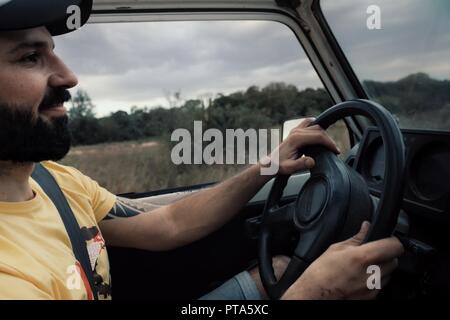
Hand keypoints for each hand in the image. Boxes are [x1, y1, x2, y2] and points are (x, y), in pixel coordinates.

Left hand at [261, 117, 339, 174]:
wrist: (271, 163)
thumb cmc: (279, 166)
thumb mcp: (289, 168)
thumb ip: (301, 164)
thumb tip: (312, 161)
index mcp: (296, 138)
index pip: (319, 136)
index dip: (329, 143)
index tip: (336, 151)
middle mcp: (296, 131)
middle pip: (319, 130)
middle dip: (329, 139)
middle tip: (334, 150)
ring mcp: (295, 130)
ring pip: (315, 126)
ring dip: (324, 134)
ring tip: (329, 144)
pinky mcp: (295, 131)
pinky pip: (309, 124)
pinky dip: (317, 128)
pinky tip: (321, 135)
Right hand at [282, 221, 403, 299]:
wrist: (316, 293)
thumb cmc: (322, 272)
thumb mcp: (336, 248)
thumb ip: (356, 237)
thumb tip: (366, 227)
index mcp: (363, 257)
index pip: (395, 246)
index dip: (392, 241)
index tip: (386, 240)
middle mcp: (372, 274)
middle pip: (394, 260)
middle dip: (386, 255)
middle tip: (371, 253)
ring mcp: (373, 288)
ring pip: (389, 274)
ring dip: (381, 268)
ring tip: (362, 267)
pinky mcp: (372, 297)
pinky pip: (380, 285)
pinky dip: (374, 280)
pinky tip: (359, 277)